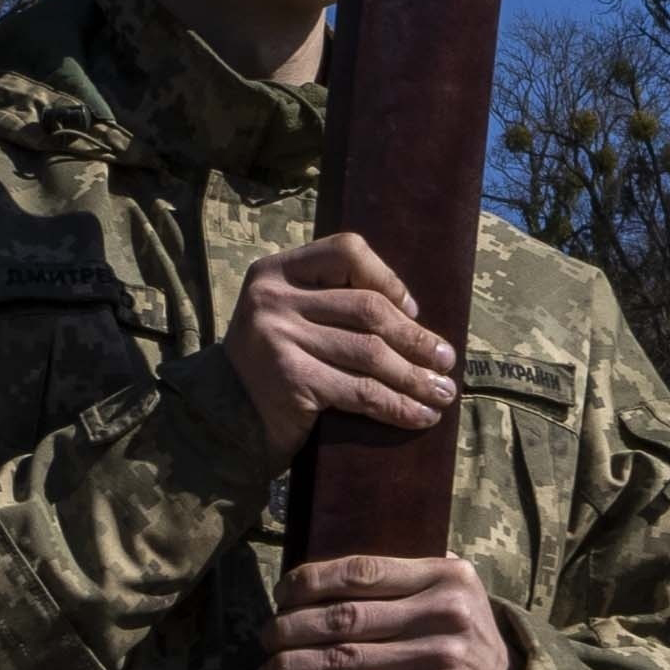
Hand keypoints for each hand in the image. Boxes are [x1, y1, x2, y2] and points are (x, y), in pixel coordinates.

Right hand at [223, 231, 459, 464]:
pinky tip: (420, 416)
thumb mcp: (291, 317)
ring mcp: (279, 338)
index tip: (413, 310)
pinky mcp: (292, 380)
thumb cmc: (273, 365)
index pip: (346, 251)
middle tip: (446, 361)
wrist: (223, 418)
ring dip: (415, 377)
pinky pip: (361, 391)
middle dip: (415, 338)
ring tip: (442, 393)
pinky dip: (398, 406)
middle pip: (367, 308)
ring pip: (370, 353)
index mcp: (276, 271)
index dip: (388, 278)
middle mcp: (273, 298)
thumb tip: (414, 315)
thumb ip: (331, 302)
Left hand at [266, 552, 521, 669]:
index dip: (311, 581)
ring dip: (293, 669)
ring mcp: (441, 658)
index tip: (281, 595)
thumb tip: (317, 576)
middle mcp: (445, 613)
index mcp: (445, 576)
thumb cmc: (462, 642)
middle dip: (292, 629)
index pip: (362, 571)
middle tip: (265, 639)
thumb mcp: (450, 596)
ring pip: (346, 660)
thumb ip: (405, 579)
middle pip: (346, 617)